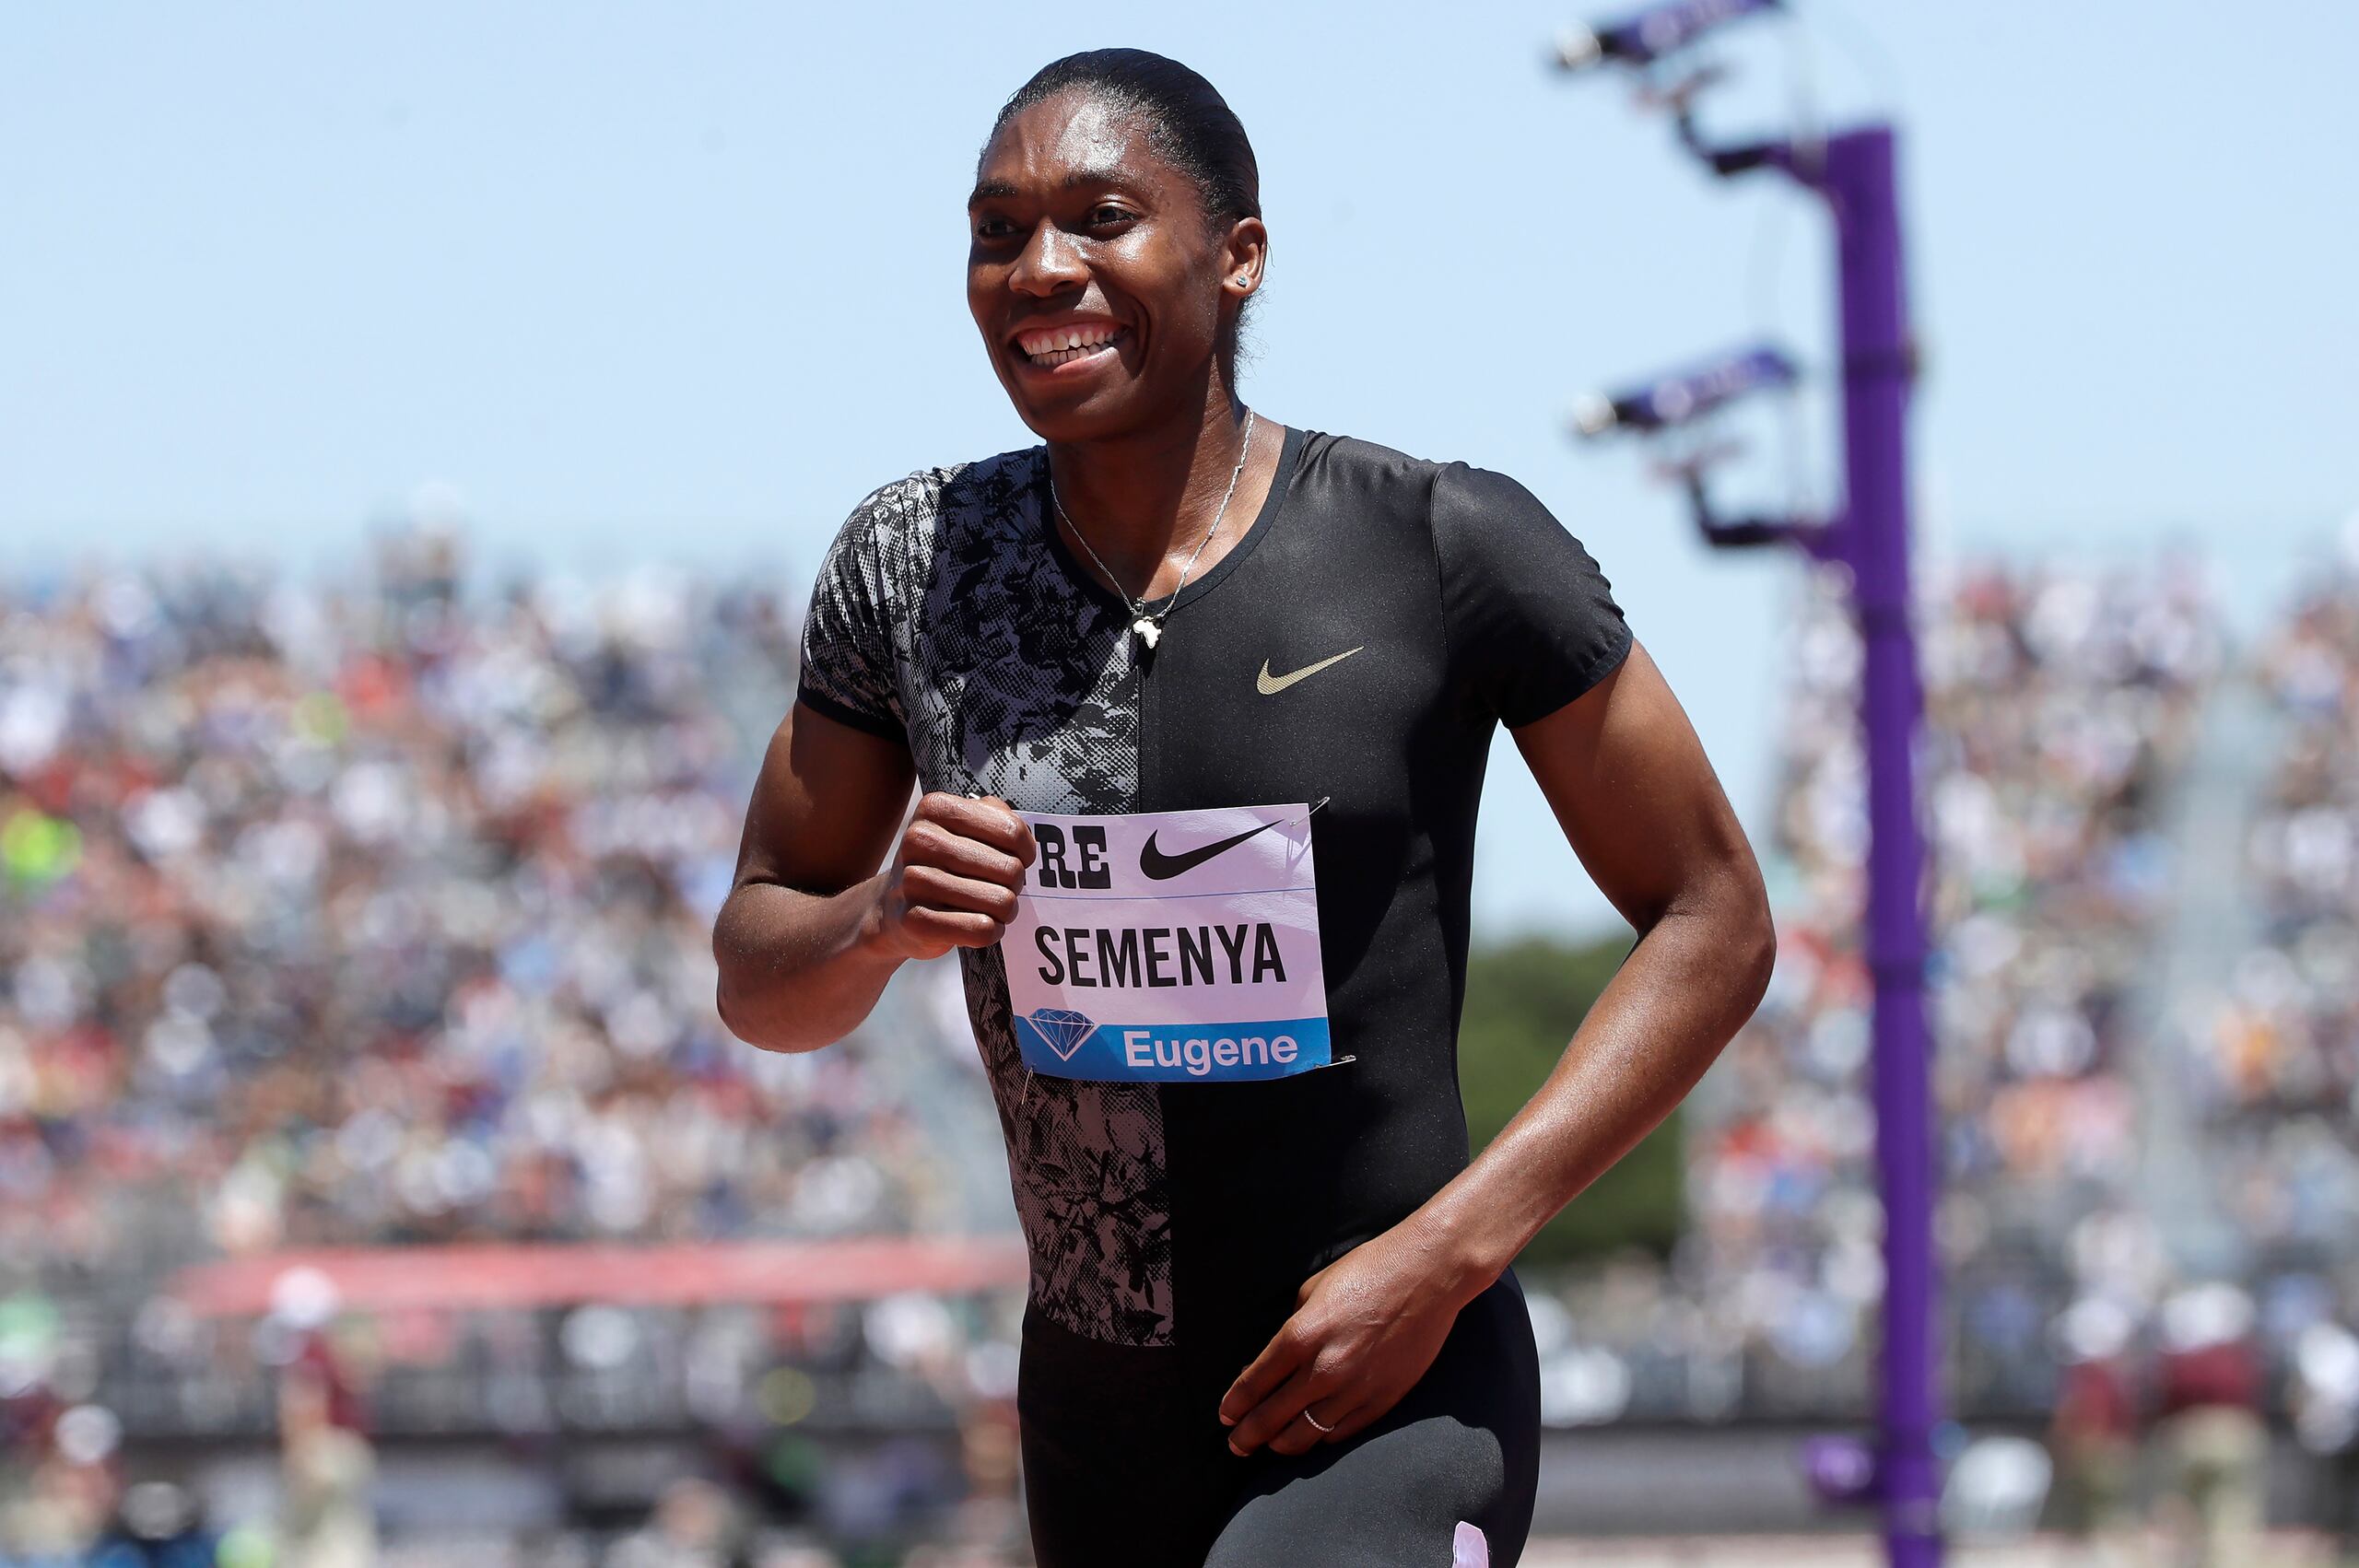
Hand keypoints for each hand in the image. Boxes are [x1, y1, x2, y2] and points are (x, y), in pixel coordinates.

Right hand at [871, 793, 1036, 959]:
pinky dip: (990, 932)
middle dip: (1014, 885)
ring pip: (1000, 902)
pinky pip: (982, 930)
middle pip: (1009, 869)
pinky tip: (978, 925)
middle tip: (999, 888)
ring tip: (988, 908)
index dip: (1026, 851)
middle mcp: (920, 840)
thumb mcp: (963, 829)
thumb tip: (1021, 833)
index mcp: (935, 809)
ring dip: (1004, 911)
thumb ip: (997, 816)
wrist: (894, 909)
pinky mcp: (916, 921)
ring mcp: (914, 881)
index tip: (1018, 859)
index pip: (1011, 830)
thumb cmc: (941, 867)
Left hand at [1217, 1221, 1478, 1456]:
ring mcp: (1355, 1390)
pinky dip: (1321, 1438)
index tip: (1225, 1416)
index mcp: (1300, 1336)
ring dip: (1281, 1444)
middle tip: (1236, 1443)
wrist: (1428, 1274)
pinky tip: (1311, 1436)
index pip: (1253, 1385)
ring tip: (1271, 1445)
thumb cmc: (1368, 1270)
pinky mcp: (1383, 1400)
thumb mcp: (1313, 1289)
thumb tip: (1271, 1364)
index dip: (1234, 1406)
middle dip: (1247, 1435)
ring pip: (1305, 1436)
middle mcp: (1324, 1369)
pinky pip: (1341, 1433)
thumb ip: (1291, 1329)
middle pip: (1272, 1419)